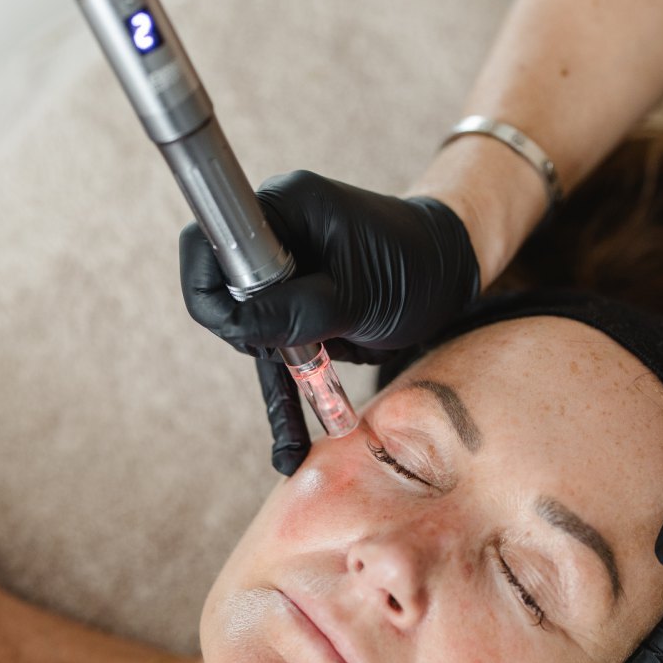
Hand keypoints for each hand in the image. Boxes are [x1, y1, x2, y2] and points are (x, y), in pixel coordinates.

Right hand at [179, 169, 479, 473]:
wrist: (449, 275)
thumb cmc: (415, 268)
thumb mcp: (358, 294)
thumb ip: (296, 309)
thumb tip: (236, 325)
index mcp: (283, 210)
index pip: (213, 247)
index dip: (215, 291)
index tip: (245, 329)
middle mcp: (275, 239)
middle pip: (224, 295)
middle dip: (253, 335)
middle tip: (297, 353)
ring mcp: (284, 278)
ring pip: (250, 331)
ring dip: (276, 369)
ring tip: (300, 422)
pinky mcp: (297, 313)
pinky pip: (276, 356)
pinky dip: (284, 401)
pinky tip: (289, 452)